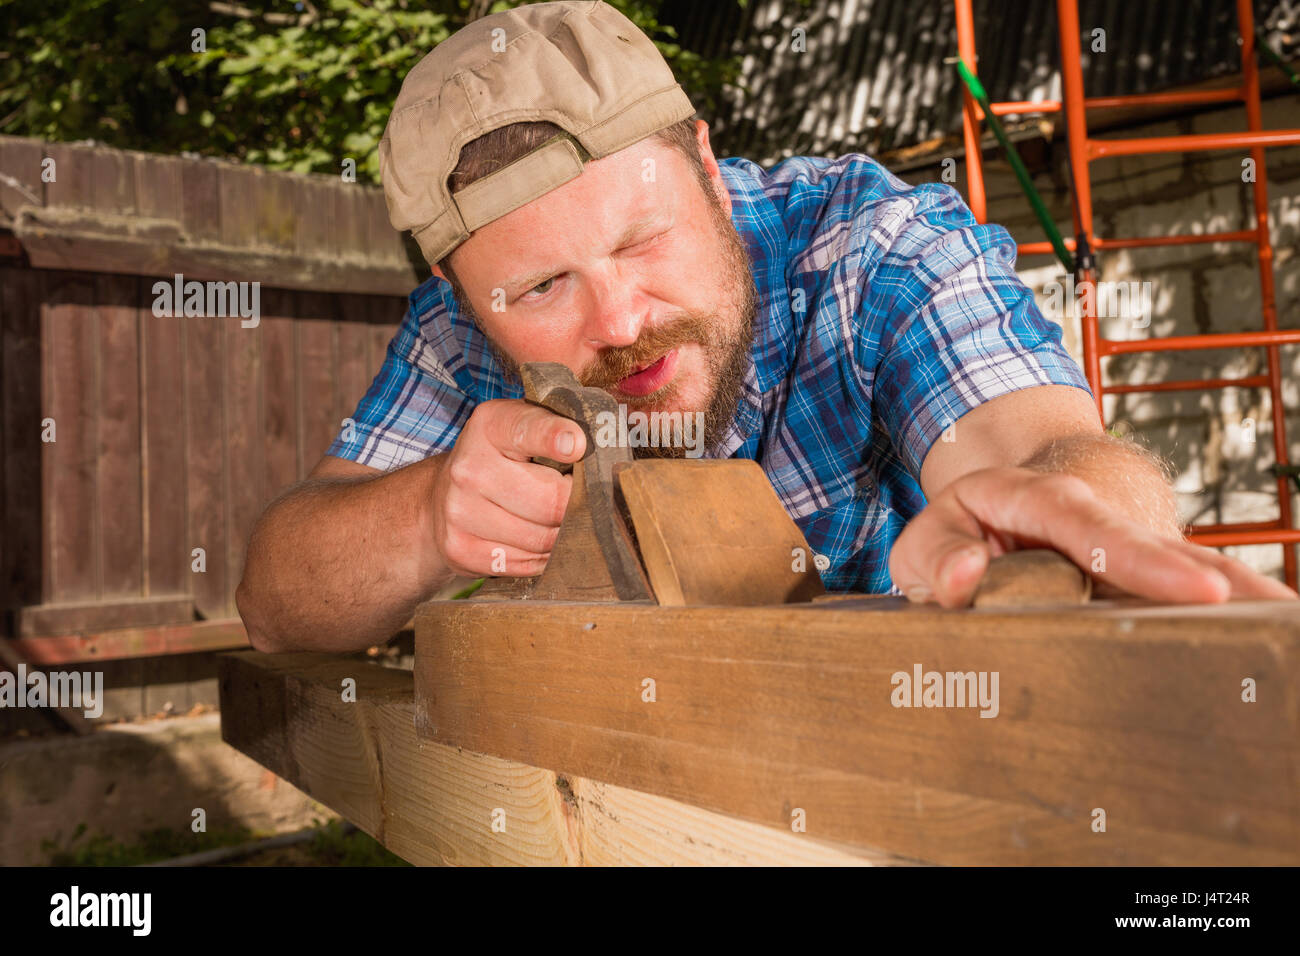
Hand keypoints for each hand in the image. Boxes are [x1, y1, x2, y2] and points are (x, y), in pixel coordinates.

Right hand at [430, 399, 586, 577]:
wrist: (441, 496)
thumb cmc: (500, 458)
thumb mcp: (523, 428)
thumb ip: (558, 430)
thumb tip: (600, 453)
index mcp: (490, 427)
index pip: (527, 430)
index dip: (554, 438)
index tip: (577, 446)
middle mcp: (468, 469)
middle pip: (549, 502)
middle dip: (576, 507)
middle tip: (582, 503)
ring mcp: (460, 512)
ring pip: (542, 539)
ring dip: (561, 536)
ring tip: (558, 522)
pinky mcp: (461, 549)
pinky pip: (527, 564)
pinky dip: (543, 557)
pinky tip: (537, 541)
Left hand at [888, 467, 1299, 606]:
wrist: (986, 516)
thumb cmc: (953, 536)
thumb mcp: (924, 543)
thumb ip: (937, 557)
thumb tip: (962, 580)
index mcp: (1036, 503)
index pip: (1093, 528)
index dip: (1145, 560)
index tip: (1198, 592)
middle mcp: (1092, 521)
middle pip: (1161, 549)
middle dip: (1217, 583)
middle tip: (1273, 614)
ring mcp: (1122, 551)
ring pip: (1188, 570)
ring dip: (1238, 599)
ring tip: (1282, 628)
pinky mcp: (1137, 584)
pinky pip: (1183, 598)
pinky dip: (1223, 617)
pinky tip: (1263, 638)